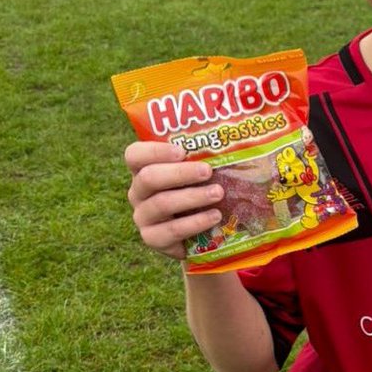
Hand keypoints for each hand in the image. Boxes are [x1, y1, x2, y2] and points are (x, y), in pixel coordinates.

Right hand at [125, 141, 221, 258]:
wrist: (198, 236)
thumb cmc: (199, 193)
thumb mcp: (198, 174)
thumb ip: (205, 157)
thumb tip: (236, 132)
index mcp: (143, 170)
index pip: (135, 155)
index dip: (155, 151)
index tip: (182, 151)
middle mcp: (138, 192)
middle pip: (149, 178)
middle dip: (180, 173)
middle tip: (208, 171)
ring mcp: (143, 217)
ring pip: (161, 204)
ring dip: (192, 197)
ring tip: (218, 193)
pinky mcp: (153, 239)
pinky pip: (172, 230)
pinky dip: (195, 223)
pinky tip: (215, 216)